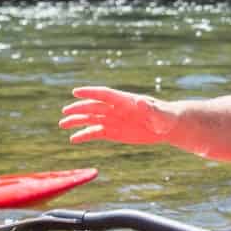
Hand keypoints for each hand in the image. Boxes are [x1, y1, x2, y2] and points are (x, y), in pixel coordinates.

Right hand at [59, 86, 175, 144]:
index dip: (91, 92)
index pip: (105, 94)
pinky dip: (84, 135)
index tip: (76, 92)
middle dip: (79, 109)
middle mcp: (115, 109)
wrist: (167, 126)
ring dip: (77, 121)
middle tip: (65, 111)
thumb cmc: (165, 117)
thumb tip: (140, 101)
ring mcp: (113, 120)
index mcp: (125, 101)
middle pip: (94, 107)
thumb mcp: (159, 114)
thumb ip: (149, 108)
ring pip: (91, 119)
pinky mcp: (113, 132)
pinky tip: (73, 139)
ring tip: (63, 124)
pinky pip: (95, 133)